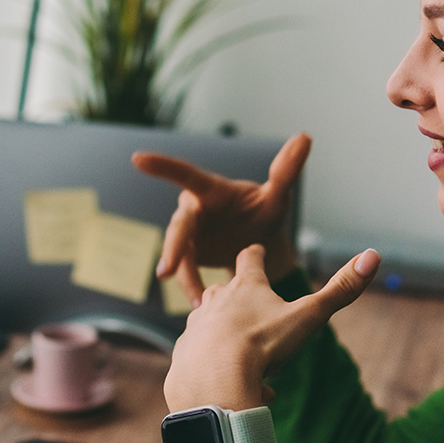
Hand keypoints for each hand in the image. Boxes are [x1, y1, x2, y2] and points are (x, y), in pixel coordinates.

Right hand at [133, 133, 309, 304]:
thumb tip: (305, 137)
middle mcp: (194, 210)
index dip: (163, 166)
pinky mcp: (187, 255)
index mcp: (212, 190)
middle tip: (166, 270)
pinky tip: (203, 305)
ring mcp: (188, 234)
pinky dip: (193, 288)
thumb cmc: (264, 211)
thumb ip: (286, 171)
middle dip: (173, 248)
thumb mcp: (277, 195)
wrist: (260, 244)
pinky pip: (184, 272)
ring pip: (178, 254)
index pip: (186, 175)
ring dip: (185, 277)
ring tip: (200, 300)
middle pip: (179, 226)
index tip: (137, 159)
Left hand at [164, 245, 378, 412]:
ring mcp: (195, 328)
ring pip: (210, 327)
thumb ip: (341, 290)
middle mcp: (214, 301)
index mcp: (245, 287)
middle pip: (222, 291)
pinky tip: (233, 387)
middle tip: (253, 315)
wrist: (213, 381)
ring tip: (246, 360)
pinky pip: (202, 361)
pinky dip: (217, 371)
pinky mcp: (182, 356)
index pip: (249, 258)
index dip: (254, 254)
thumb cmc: (262, 344)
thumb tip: (374, 255)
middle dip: (235, 299)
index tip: (256, 251)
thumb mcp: (308, 316)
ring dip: (226, 339)